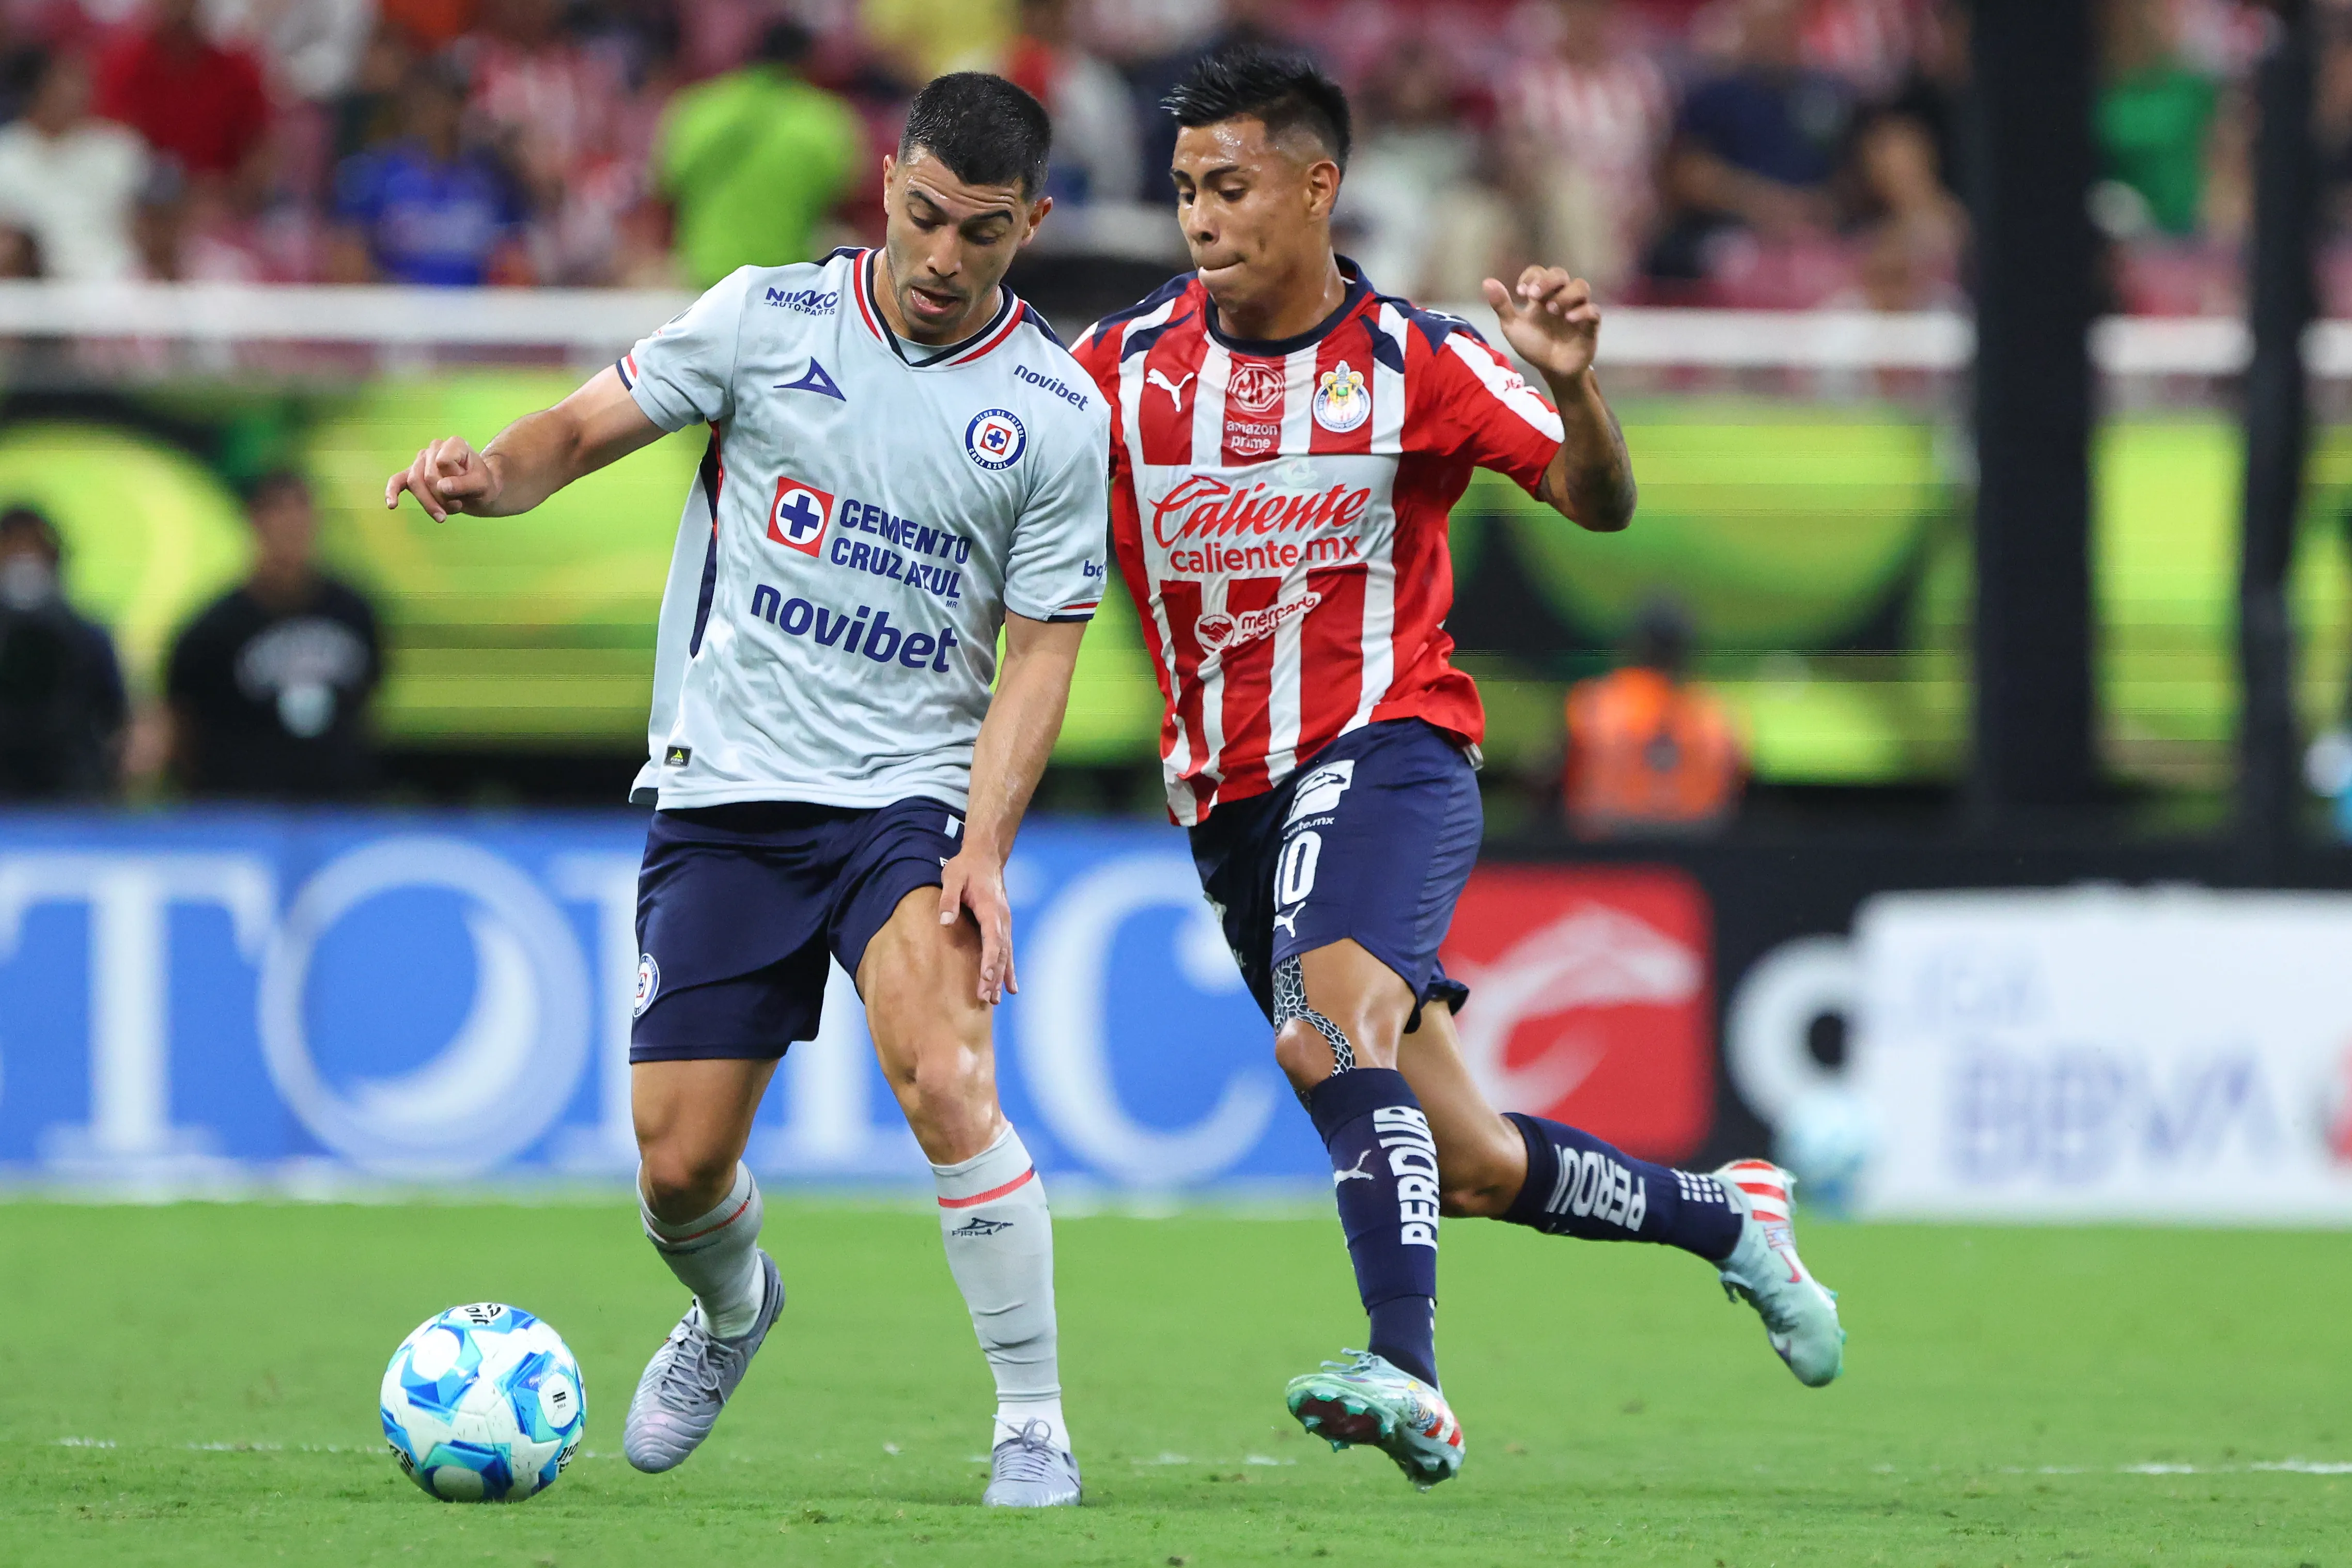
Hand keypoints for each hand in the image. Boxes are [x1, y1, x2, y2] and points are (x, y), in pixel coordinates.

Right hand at [384, 436, 498, 521]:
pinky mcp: (412, 474)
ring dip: (430, 503)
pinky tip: (392, 505)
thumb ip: (464, 484)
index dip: (454, 481)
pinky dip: (392, 492)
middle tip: (458, 506)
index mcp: (454, 444)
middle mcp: (435, 448)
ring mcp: (422, 460)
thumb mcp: (482, 486)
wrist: (479, 492)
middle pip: (427, 476)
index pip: (443, 463)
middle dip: (441, 498)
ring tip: (445, 515)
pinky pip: (397, 481)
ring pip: (414, 483)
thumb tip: (441, 487)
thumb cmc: (482, 485)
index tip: (470, 488)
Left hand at [938, 847, 1015, 1004]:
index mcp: (990, 908)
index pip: (992, 938)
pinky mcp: (1003, 926)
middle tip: (986, 998)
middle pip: (1000, 952)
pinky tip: (1009, 988)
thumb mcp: (953, 877)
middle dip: (994, 976)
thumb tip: (945, 921)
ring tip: (994, 1000)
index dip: (989, 960)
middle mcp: (1002, 919)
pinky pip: (1007, 952)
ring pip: (1005, 955)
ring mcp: (1005, 923)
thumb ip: (949, 899)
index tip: (985, 978)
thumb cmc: (966, 867)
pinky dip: (1008, 970)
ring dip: (1000, 977)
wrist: (986, 856)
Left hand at [1480, 265, 1600, 383]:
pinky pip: (1593, 311)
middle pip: (1560, 273)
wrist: (1552, 370)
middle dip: (1547, 281)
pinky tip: (1569, 319)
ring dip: (1566, 294)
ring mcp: (1577, 309)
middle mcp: (1561, 297)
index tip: (1521, 292)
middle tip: (1534, 296)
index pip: (1540, 272)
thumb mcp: (1513, 327)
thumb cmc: (1534, 346)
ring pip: (1581, 286)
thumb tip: (1487, 282)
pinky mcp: (1590, 325)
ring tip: (1552, 309)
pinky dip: (1582, 311)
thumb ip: (1502, 306)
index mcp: (1542, 296)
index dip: (1532, 276)